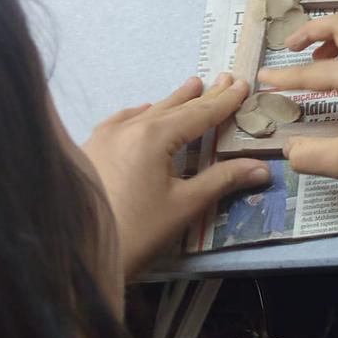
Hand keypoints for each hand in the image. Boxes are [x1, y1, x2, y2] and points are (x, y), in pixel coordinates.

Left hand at [81, 74, 270, 276]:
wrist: (75, 258)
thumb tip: (262, 167)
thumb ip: (223, 180)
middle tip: (225, 79)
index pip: (199, 113)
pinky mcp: (87, 151)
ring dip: (173, 101)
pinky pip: (119, 121)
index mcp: (154, 137)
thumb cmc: (135, 233)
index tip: (242, 84)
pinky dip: (140, 114)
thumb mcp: (184, 207)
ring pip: (146, 111)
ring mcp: (103, 137)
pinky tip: (143, 111)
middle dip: (202, 95)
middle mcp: (127, 128)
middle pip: (173, 107)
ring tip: (192, 86)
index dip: (224, 101)